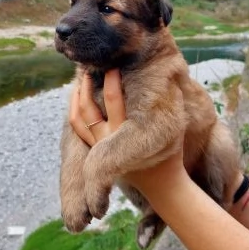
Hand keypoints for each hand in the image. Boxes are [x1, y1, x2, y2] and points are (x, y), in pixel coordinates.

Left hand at [69, 69, 184, 188]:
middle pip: (88, 106)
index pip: (112, 97)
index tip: (111, 64)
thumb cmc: (170, 153)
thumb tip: (168, 76)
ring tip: (80, 79)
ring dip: (77, 96)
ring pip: (78, 117)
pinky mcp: (95, 151)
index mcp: (127, 129)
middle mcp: (109, 137)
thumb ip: (169, 103)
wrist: (161, 184)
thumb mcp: (173, 126)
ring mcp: (99, 146)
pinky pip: (78, 128)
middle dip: (86, 85)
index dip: (108, 79)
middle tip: (88, 67)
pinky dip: (75, 110)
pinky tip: (78, 98)